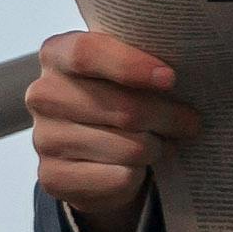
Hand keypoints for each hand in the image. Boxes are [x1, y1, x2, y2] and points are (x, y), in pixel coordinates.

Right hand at [26, 31, 194, 222]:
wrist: (92, 150)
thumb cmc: (117, 96)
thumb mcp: (125, 70)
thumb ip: (142, 62)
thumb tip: (176, 78)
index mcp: (57, 55)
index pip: (88, 54)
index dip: (131, 65)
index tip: (170, 78)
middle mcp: (43, 95)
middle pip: (122, 107)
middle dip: (167, 116)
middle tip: (189, 121)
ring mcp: (44, 138)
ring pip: (129, 147)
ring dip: (157, 147)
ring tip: (161, 142)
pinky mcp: (54, 177)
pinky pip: (119, 178)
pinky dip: (139, 175)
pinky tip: (138, 167)